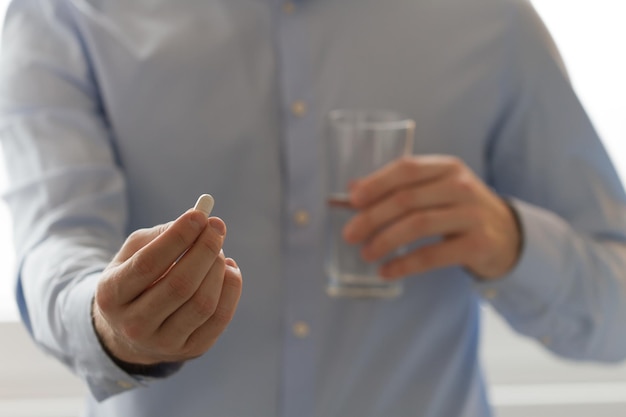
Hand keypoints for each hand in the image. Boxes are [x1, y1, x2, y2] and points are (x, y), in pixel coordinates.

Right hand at [92, 210, 241, 365]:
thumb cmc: (136, 279)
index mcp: (111, 295)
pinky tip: (228, 270)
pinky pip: (220, 318)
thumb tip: (198, 223)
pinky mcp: (191, 351)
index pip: (149, 263)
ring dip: (218, 268)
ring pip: (203, 303)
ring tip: (219, 250)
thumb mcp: (132, 255)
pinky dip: (231, 288)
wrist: (130, 332)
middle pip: (180, 285)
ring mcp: (164, 343)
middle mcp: (134, 325)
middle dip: (204, 250)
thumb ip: (159, 236)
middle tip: (217, 226)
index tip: (199, 215)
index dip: (177, 237)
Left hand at [343, 155, 520, 280]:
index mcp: (447, 168)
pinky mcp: (478, 245)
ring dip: (385, 241)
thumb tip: (352, 190)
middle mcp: (461, 187)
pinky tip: (386, 271)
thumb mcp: (436, 190)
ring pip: (418, 225)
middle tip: (350, 235)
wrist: (508, 235)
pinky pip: (432, 256)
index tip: (353, 200)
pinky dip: (404, 265)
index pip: (406, 169)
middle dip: (372, 218)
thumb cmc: (459, 209)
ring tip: (366, 254)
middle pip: (407, 199)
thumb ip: (399, 188)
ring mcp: (472, 215)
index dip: (376, 184)